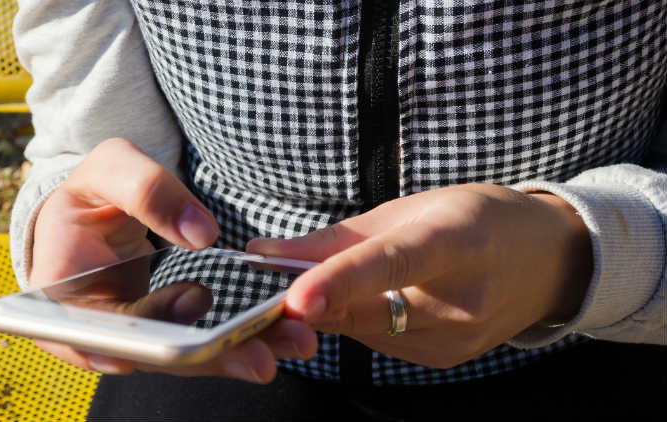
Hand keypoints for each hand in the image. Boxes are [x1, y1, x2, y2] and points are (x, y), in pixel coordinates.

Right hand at [30, 138, 316, 381]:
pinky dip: (238, 340)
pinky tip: (278, 336)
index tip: (136, 356)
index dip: (102, 349)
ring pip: (182, 353)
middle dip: (202, 356)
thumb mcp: (110, 168)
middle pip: (147, 351)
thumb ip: (147, 189)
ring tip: (288, 344)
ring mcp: (135, 333)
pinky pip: (200, 341)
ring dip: (235, 355)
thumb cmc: (96, 190)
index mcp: (60, 289)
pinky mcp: (166, 330)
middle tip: (258, 357)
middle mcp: (97, 325)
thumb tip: (199, 235)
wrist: (101, 210)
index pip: (79, 329)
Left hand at [248, 183, 591, 368]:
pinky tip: (378, 297)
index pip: (393, 264)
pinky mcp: (445, 359)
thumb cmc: (478, 219)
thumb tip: (265, 255)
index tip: (295, 298)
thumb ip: (335, 237)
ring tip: (342, 277)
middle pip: (366, 310)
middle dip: (313, 301)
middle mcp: (463, 299)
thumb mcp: (412, 207)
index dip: (341, 281)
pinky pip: (380, 342)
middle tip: (276, 283)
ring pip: (364, 329)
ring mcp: (457, 338)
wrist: (548, 263)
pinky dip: (362, 320)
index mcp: (459, 241)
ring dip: (337, 307)